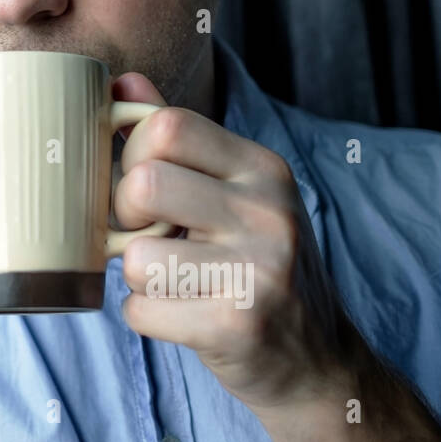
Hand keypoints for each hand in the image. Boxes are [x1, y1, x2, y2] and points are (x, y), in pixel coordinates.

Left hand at [110, 72, 440, 441]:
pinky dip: (146, 317)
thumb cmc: (257, 266)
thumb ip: (180, 139)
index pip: (168, 125)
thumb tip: (122, 80)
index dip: (133, 154)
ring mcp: (258, 270)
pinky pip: (141, 310)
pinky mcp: (237, 325)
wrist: (318, 361)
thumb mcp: (234, 193)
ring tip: (173, 281)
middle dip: (124, 215)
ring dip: (137, 276)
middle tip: (147, 236)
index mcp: (262, 169)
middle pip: (142, 182)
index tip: (145, 186)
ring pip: (134, 256)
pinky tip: (183, 317)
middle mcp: (267, 212)